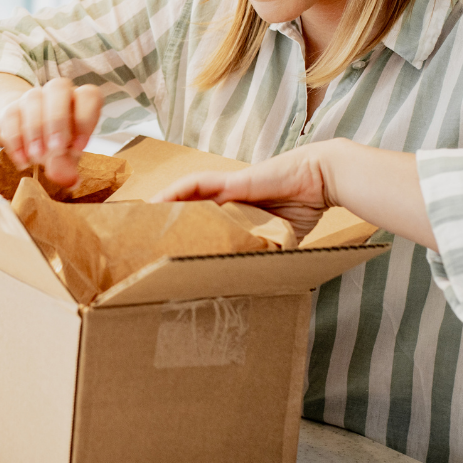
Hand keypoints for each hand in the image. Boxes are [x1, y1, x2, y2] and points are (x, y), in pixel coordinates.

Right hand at [0, 78, 102, 186]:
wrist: (29, 135)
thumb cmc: (58, 142)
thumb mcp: (67, 156)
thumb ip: (69, 166)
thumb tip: (71, 181)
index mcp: (80, 99)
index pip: (88, 96)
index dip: (85, 119)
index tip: (79, 147)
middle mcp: (58, 92)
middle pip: (58, 89)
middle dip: (57, 121)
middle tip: (55, 149)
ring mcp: (32, 97)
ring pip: (32, 99)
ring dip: (35, 130)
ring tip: (36, 158)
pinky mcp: (11, 108)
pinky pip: (10, 116)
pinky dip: (15, 140)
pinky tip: (22, 160)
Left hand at [152, 141, 339, 245]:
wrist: (322, 179)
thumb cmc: (305, 206)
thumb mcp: (281, 238)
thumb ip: (266, 253)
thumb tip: (260, 284)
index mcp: (236, 212)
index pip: (202, 222)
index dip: (183, 233)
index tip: (166, 250)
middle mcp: (226, 198)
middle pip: (186, 208)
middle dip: (165, 222)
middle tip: (143, 239)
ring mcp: (226, 187)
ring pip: (184, 196)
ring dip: (162, 206)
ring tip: (140, 221)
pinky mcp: (230, 180)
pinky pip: (195, 184)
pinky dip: (175, 192)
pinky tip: (157, 202)